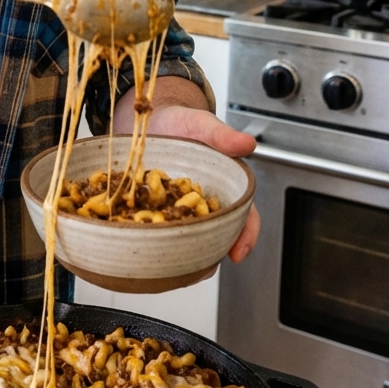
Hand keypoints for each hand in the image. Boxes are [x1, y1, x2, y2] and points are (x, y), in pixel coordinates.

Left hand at [145, 104, 259, 263]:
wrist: (151, 118)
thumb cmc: (182, 123)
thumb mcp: (201, 124)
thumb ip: (221, 135)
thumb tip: (246, 144)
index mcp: (224, 188)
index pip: (244, 217)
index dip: (245, 236)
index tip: (237, 253)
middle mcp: (204, 205)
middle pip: (216, 237)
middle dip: (210, 256)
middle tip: (197, 269)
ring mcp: (178, 211)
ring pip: (186, 240)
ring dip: (180, 254)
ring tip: (168, 265)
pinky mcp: (154, 212)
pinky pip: (157, 231)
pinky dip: (152, 241)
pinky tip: (141, 247)